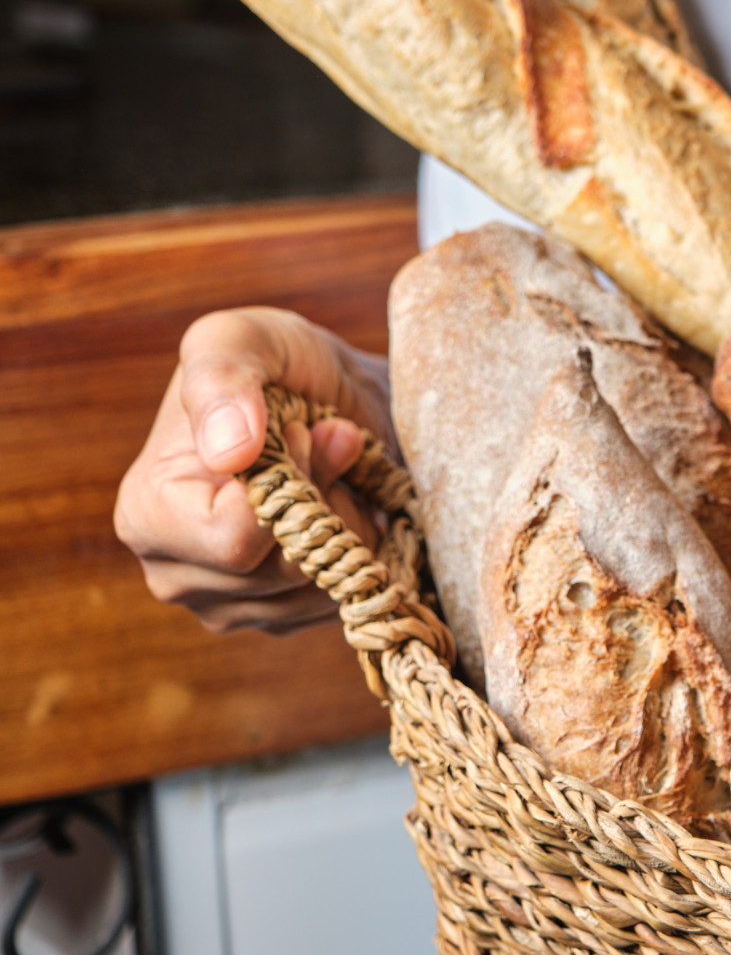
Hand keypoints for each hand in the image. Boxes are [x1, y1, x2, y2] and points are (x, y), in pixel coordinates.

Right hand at [114, 308, 393, 633]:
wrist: (337, 393)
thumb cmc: (281, 361)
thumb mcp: (245, 338)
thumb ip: (223, 378)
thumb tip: (228, 452)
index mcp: (147, 514)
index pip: (234, 541)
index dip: (290, 484)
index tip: (301, 430)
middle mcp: (177, 574)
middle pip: (282, 571)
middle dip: (324, 502)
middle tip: (325, 444)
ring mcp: (232, 605)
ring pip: (318, 590)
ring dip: (346, 524)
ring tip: (330, 473)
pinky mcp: (283, 617)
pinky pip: (342, 601)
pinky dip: (358, 551)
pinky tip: (340, 507)